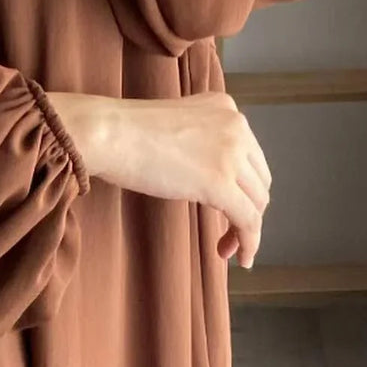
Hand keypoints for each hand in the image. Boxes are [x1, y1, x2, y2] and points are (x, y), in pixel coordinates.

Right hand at [48, 90, 270, 267]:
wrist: (108, 132)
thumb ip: (198, 144)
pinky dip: (249, 242)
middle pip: (258, 181)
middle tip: (229, 234)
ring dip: (247, 231)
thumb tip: (204, 180)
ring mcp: (231, 154)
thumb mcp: (176, 127)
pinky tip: (242, 257)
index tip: (230, 209)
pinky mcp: (219, 182)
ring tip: (228, 249)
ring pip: (257, 203)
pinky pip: (247, 221)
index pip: (250, 157)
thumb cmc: (125, 133)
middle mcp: (236, 127)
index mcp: (226, 109)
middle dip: (249, 210)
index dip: (245, 188)